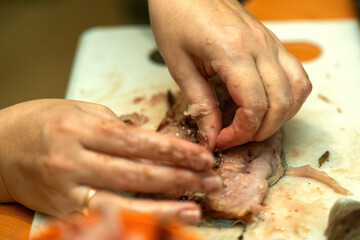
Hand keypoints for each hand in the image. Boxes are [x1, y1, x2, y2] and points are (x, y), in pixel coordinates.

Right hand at [0, 99, 219, 223]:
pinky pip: (104, 217)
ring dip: (164, 207)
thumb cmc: (42, 122)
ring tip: (195, 207)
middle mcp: (75, 159)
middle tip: (210, 179)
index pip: (138, 142)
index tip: (201, 156)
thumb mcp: (78, 109)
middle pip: (137, 172)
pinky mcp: (61, 210)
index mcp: (82, 128)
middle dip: (179, 177)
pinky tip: (158, 221)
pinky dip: (134, 219)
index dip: (174, 150)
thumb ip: (115, 124)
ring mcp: (67, 189)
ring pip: (123, 201)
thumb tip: (150, 141)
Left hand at [149, 0, 311, 149]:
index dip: (240, 133)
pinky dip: (289, 97)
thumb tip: (212, 138)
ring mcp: (271, 43)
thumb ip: (200, 105)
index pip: (254, 106)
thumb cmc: (176, 20)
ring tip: (254, 125)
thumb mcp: (180, 67)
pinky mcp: (272, 42)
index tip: (220, 140)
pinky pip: (297, 74)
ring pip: (298, 89)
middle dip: (260, 131)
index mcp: (233, 52)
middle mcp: (260, 47)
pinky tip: (269, 105)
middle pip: (281, 103)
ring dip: (281, 116)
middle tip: (235, 138)